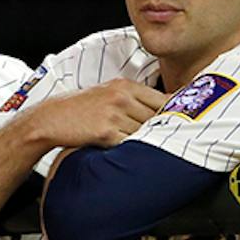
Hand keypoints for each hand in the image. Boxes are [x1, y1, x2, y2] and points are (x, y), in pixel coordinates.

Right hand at [24, 80, 168, 149]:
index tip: (187, 124)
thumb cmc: (82, 109)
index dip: (176, 114)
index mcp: (125, 86)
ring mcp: (114, 114)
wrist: (53, 118)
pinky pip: (130, 144)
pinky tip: (130, 154)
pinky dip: (132, 151)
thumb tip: (165, 108)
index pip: (163, 99)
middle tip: (173, 141)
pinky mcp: (105, 132)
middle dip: (163, 130)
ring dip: (147, 142)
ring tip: (147, 150)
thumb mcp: (109, 94)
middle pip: (157, 118)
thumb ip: (134, 99)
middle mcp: (122, 97)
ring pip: (146, 132)